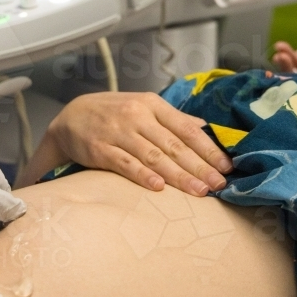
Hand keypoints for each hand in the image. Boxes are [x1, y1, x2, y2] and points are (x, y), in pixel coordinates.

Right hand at [22, 92, 232, 196]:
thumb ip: (173, 118)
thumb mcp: (143, 106)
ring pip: (153, 156)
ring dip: (178, 176)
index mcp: (151, 104)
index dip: (207, 148)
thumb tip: (205, 128)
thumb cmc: (113, 113)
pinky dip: (142, 175)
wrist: (71, 116)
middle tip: (218, 185)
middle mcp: (136, 116)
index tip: (226, 167)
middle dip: (199, 166)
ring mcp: (118, 133)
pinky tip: (159, 187)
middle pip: (173, 145)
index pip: (185, 128)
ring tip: (198, 191)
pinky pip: (125, 164)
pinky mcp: (101, 149)